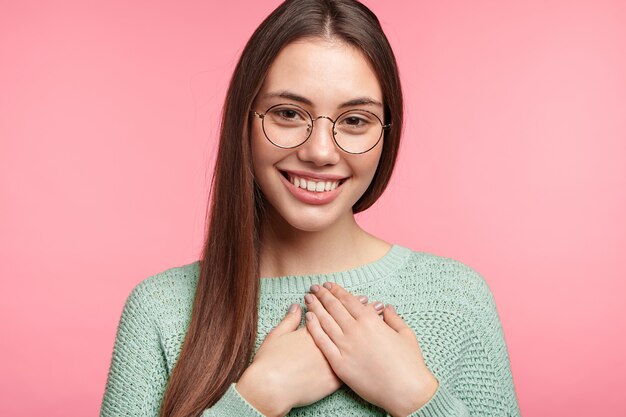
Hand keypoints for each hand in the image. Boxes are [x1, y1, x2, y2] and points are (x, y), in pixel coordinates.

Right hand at [236, 295, 383, 416]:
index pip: (334, 312)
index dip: (344, 302)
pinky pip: (356, 362)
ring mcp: (333, 359)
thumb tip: (296, 308)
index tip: (354, 295)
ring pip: (356, 340)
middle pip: (347, 323)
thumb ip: (289, 321)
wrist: (272, 388)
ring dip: (367, 326)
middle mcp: (326, 342)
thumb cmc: (271, 362)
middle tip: (369, 299)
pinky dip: (366, 351)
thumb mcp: (276, 335)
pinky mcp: (336, 376)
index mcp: (314, 330)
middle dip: (360, 309)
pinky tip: (375, 344)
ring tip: (376, 314)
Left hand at [304, 282, 438, 416]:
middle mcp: (356, 330)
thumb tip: (386, 307)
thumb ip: (394, 318)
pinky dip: (314, 329)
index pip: (348, 300)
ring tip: (308, 298)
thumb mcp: (406, 334)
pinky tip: (309, 320)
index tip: (328, 285)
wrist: (406, 391)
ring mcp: (346, 347)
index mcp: (371, 320)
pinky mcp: (340, 364)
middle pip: (334, 307)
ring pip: (325, 322)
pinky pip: (323, 343)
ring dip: (315, 308)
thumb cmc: (410, 364)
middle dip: (322, 295)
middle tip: (314, 288)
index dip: (336, 290)